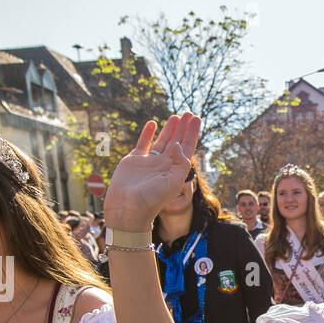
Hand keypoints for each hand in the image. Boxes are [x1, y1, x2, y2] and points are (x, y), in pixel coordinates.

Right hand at [103, 113, 200, 230]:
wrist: (127, 209)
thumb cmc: (151, 200)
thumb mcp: (172, 183)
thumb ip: (180, 164)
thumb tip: (178, 144)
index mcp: (175, 170)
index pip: (187, 148)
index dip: (192, 133)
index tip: (196, 119)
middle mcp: (164, 165)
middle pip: (176, 142)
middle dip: (183, 128)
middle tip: (189, 113)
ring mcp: (149, 162)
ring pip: (162, 141)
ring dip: (169, 128)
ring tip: (176, 116)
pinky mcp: (134, 161)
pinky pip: (143, 143)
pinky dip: (148, 133)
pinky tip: (153, 123)